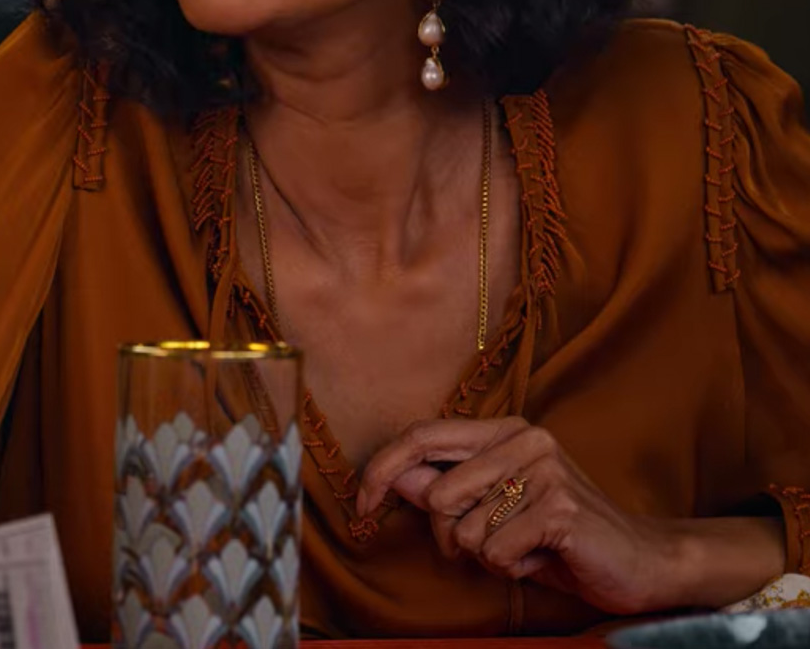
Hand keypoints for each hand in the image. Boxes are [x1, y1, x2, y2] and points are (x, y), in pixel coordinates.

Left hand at [357, 417, 785, 614]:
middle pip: (437, 495)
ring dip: (489, 556)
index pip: (423, 436)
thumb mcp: (495, 508)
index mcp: (503, 430)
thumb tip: (392, 475)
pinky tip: (542, 558)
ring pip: (466, 530)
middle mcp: (522, 437)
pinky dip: (513, 569)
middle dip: (454, 538)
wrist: (639, 561)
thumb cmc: (556, 536)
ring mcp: (543, 468)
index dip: (382, 469)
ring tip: (525, 548)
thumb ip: (447, 486)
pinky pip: (497, 553)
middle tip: (494, 544)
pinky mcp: (558, 506)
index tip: (361, 505)